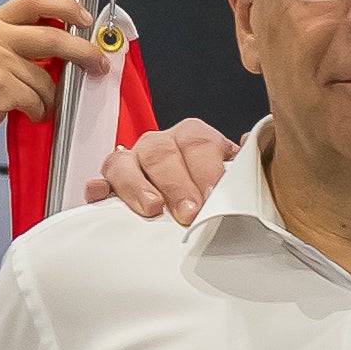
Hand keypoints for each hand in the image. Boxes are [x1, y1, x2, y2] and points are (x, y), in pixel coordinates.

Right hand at [101, 118, 243, 227]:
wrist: (189, 193)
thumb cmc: (210, 184)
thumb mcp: (232, 173)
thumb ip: (243, 164)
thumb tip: (251, 148)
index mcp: (193, 137)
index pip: (198, 143)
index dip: (206, 169)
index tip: (212, 195)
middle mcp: (160, 143)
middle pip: (161, 153)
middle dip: (175, 184)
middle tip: (188, 212)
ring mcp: (133, 160)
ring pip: (125, 162)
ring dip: (137, 185)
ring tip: (152, 208)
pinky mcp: (111, 181)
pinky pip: (100, 178)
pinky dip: (98, 187)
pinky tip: (99, 195)